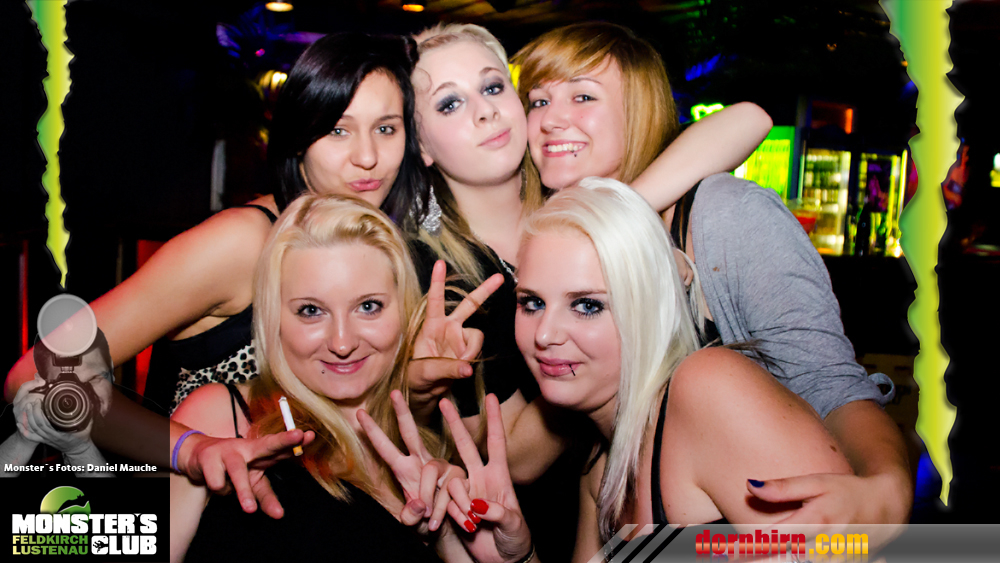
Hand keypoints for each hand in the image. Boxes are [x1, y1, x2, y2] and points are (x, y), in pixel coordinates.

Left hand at [13, 374, 94, 454]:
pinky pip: (30, 436)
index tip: (41, 401)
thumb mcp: (87, 426)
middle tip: (34, 401)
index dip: (39, 413)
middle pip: (36, 425)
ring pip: (32, 429)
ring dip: (28, 417)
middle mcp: (50, 437)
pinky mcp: (43, 440)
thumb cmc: (82, 438)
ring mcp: (45, 439)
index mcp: (59, 434)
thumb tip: (89, 402)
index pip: (44, 424)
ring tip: (29, 406)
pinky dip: (23, 430)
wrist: (77, 449)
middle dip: (33, 411)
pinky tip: (19, 422)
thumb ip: (87, 415)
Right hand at [180, 429, 315, 518]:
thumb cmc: (230, 469)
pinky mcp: (209, 457)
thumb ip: (267, 497)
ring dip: (244, 491)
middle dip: (282, 441)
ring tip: (249, 509)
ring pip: (238, 471)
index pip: (281, 448)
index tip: (311, 436)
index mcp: (260, 453)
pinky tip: (216, 481)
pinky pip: (218, 483)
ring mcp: (228, 450)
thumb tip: (279, 515)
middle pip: (267, 444)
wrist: (196, 457)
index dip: (295, 443)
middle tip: (297, 436)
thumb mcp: (251, 482)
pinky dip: (219, 489)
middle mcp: (247, 448)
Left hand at [358, 389, 464, 532]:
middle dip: (402, 413)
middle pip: (410, 434)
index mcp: (405, 471)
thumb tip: (418, 505)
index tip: (360, 414)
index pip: (386, 449)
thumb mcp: (413, 523)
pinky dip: (446, 509)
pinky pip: (450, 489)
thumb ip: (410, 517)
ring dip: (431, 500)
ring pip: (431, 471)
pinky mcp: (459, 475)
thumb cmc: (427, 522)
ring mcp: (442, 467)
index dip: (373, 433)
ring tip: (432, 522)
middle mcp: (422, 462)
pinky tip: (447, 520)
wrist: (454, 529)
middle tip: (393, 393)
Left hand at [409, 261, 503, 409]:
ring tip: (455, 364)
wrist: (423, 392)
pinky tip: (461, 367)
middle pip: (469, 304)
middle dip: (485, 291)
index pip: (436, 300)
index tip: (440, 263)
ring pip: (477, 335)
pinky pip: (477, 349)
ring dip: (469, 350)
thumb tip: (468, 368)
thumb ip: (445, 368)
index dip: (438, 282)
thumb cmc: (416, 377)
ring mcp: (460, 339)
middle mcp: (448, 328)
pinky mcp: (468, 350)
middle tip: (499, 278)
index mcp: (431, 326)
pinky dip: (472, 357)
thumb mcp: (423, 372)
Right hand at [442, 394, 530, 562]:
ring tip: (466, 513)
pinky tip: (462, 524)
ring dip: (454, 495)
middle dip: (455, 423)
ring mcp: (465, 491)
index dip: (494, 419)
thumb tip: (480, 505)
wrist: (501, 561)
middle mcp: (480, 478)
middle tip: (444, 402)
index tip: (491, 396)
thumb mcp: (514, 526)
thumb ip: (500, 513)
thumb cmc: (515, 539)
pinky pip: (443, 500)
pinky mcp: (452, 506)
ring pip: (450, 477)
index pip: (496, 442)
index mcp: (499, 476)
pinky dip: (448, 510)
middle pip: (465, 445)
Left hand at [747, 472, 907, 554]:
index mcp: (818, 521)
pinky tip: (782, 559)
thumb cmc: (846, 490)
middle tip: (732, 559)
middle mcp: (828, 545)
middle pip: (788, 561)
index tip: (728, 552)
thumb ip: (784, 487)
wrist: (887, 505)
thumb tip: (750, 485)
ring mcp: (839, 560)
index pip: (776, 539)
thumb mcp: (817, 482)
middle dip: (761, 560)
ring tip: (750, 559)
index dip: (749, 548)